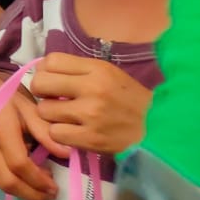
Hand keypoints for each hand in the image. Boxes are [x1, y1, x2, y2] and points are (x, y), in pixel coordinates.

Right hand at [0, 73, 60, 199]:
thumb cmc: (3, 95)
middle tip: (49, 193)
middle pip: (7, 181)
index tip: (55, 187)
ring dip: (22, 190)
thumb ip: (46, 131)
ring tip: (40, 184)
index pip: (20, 164)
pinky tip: (23, 174)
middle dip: (31, 194)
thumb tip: (67, 154)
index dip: (39, 181)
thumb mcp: (28, 107)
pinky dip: (11, 181)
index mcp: (0, 127)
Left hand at [30, 52, 150, 156]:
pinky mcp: (91, 139)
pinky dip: (60, 134)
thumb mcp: (109, 74)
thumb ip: (79, 70)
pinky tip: (72, 132)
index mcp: (97, 69)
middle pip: (40, 84)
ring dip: (51, 116)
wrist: (159, 131)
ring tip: (66, 118)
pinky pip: (55, 133)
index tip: (53, 81)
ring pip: (44, 110)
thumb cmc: (131, 100)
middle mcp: (92, 89)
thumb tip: (43, 70)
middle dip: (42, 92)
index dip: (45, 71)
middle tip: (53, 99)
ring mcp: (90, 115)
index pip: (51, 61)